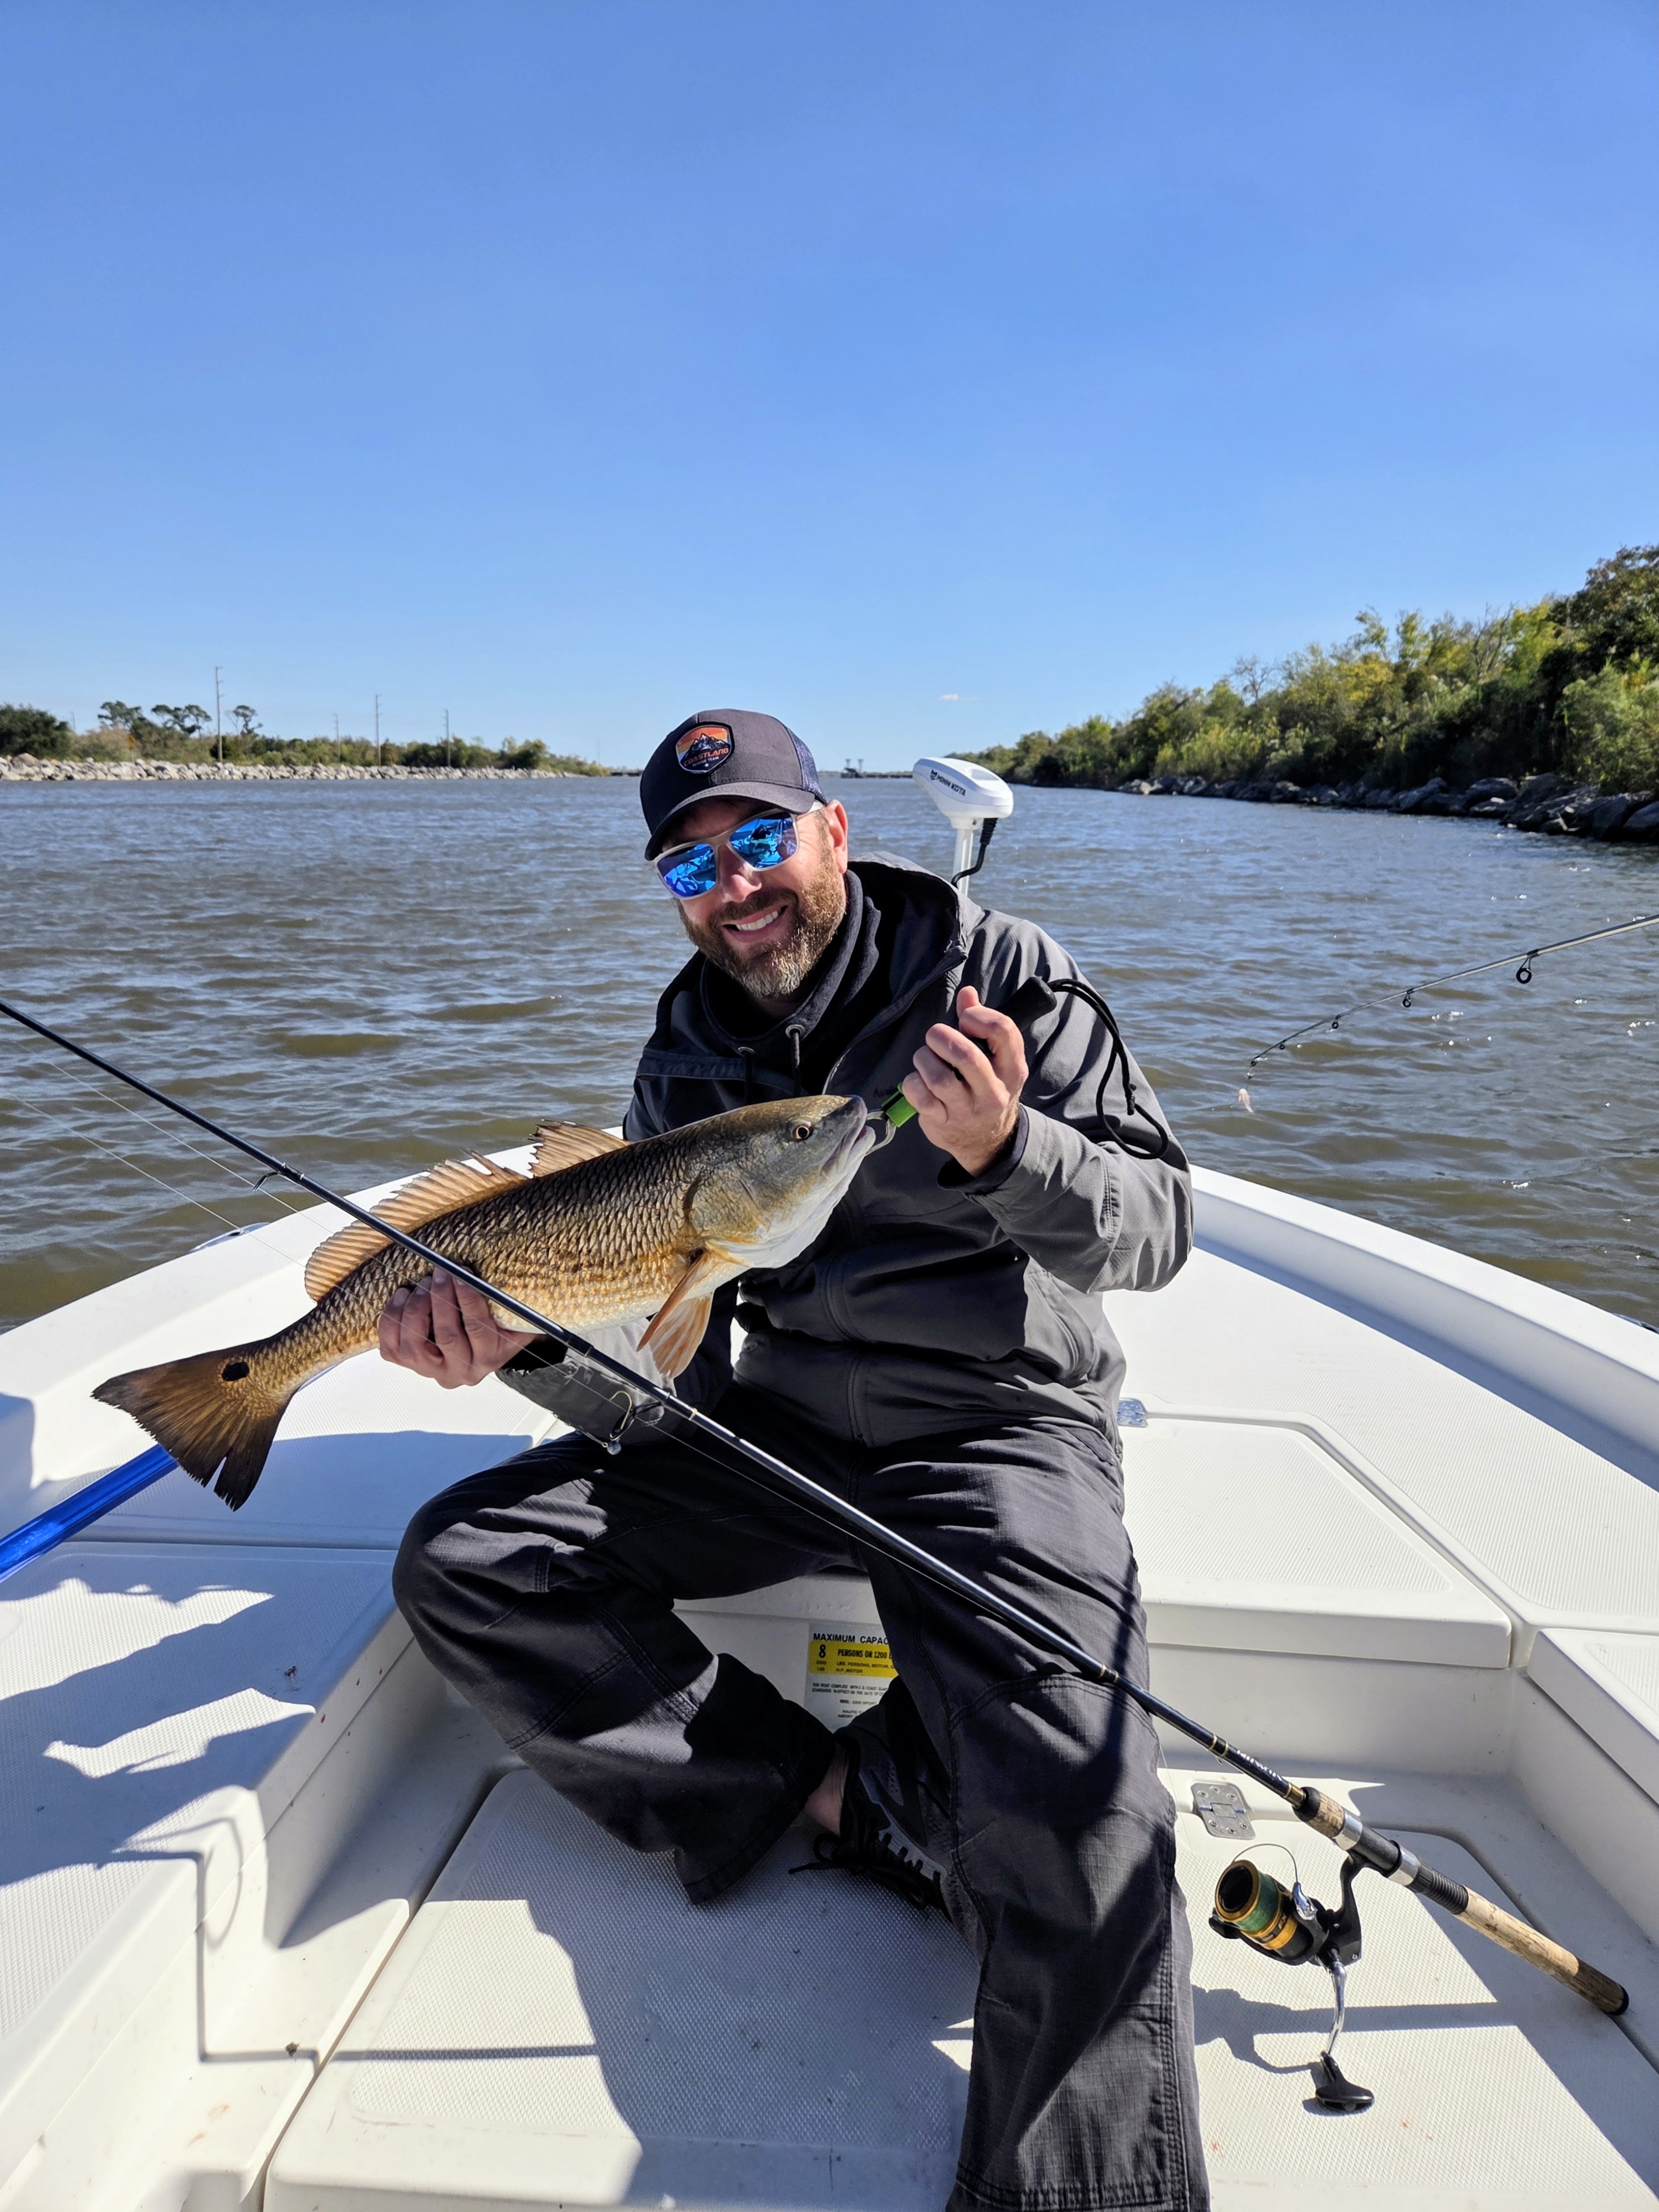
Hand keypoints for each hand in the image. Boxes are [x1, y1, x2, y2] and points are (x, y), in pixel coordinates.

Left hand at [377, 1267, 538, 1388]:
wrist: (484, 1346)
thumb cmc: (498, 1324)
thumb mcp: (514, 1315)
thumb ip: (511, 1301)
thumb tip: (506, 1272)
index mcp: (489, 1358)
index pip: (478, 1329)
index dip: (468, 1298)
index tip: (461, 1273)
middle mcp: (461, 1372)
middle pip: (446, 1338)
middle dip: (440, 1300)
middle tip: (438, 1274)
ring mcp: (432, 1372)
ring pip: (413, 1348)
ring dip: (413, 1311)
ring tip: (419, 1286)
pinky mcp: (411, 1366)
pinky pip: (391, 1350)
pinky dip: (391, 1322)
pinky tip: (401, 1298)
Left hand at [901, 984, 1026, 1175]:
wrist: (986, 1141)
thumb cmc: (986, 1089)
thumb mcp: (994, 1060)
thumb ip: (980, 1025)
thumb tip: (967, 993)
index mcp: (1012, 1069)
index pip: (1003, 1031)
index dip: (978, 1016)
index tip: (965, 1020)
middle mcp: (994, 1091)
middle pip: (966, 1054)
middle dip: (941, 1036)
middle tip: (934, 1035)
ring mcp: (968, 1111)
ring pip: (939, 1077)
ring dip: (924, 1059)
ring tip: (924, 1058)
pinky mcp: (943, 1124)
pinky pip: (920, 1096)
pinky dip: (912, 1082)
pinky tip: (917, 1080)